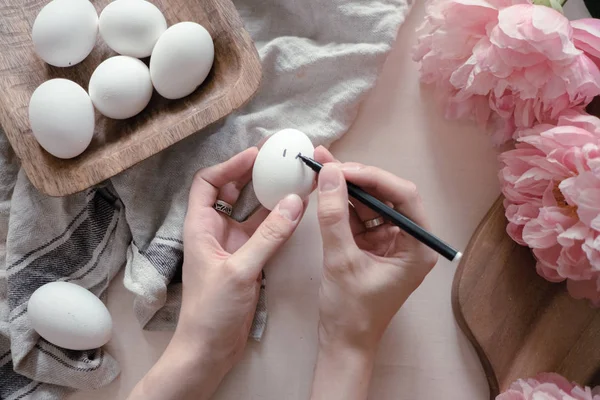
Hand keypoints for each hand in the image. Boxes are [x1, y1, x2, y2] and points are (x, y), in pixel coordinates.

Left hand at [128, 147, 305, 399]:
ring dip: (266, 196)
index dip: (229, 165)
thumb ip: (269, 236)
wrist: (209, 348)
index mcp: (200, 227)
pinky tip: (293, 211)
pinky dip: (276, 220)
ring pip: (249, 211)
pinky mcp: (246, 259)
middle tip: (276, 160)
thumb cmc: (212, 311)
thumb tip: (294, 203)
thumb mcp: (241, 270)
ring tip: (288, 179)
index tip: (255, 156)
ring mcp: (231, 245)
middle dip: (250, 174)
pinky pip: (262, 231)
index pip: (207, 183)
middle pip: (229, 192)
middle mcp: (214, 231)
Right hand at [310, 146, 437, 399]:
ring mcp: (390, 242)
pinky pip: (359, 217)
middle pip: (387, 196)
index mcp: (418, 247)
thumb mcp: (340, 261)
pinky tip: (323, 190)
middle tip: (327, 162)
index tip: (342, 169)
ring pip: (371, 204)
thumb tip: (328, 173)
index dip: (374, 178)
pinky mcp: (373, 246)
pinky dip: (341, 205)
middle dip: (357, 179)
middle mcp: (410, 240)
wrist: (342, 344)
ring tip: (320, 168)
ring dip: (346, 188)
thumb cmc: (350, 311)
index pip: (404, 197)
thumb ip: (333, 216)